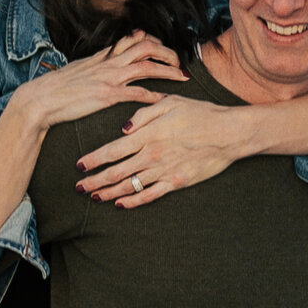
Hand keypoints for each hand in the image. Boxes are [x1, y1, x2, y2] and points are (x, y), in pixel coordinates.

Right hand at [21, 35, 190, 132]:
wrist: (41, 100)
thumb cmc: (57, 88)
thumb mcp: (79, 69)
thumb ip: (97, 63)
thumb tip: (109, 57)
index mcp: (103, 56)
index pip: (134, 38)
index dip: (154, 41)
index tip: (164, 49)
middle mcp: (108, 63)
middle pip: (146, 46)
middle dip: (167, 52)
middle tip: (179, 62)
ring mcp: (109, 78)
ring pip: (147, 66)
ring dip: (168, 70)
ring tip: (182, 77)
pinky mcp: (107, 96)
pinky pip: (137, 92)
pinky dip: (154, 95)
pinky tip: (165, 100)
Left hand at [77, 91, 255, 206]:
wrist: (229, 133)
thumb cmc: (201, 113)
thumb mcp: (170, 102)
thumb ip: (143, 114)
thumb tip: (123, 128)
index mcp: (148, 134)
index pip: (112, 150)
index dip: (93, 159)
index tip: (79, 165)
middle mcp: (152, 155)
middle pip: (115, 172)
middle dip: (94, 180)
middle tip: (78, 187)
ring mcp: (163, 171)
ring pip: (129, 186)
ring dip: (108, 192)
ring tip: (94, 196)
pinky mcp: (176, 182)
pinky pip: (149, 195)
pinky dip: (133, 201)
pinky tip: (120, 204)